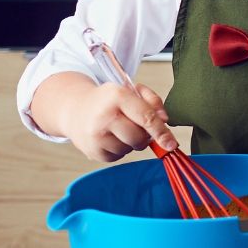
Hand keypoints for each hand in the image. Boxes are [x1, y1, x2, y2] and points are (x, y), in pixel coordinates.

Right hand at [61, 80, 178, 162]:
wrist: (76, 109)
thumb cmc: (109, 100)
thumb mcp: (131, 91)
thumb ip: (152, 101)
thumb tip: (164, 120)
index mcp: (118, 96)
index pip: (146, 117)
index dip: (161, 132)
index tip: (172, 144)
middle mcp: (104, 116)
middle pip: (139, 138)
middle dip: (144, 136)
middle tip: (136, 126)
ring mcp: (95, 135)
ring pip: (129, 149)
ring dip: (131, 143)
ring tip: (119, 129)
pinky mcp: (91, 150)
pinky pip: (117, 157)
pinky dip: (119, 149)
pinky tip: (110, 137)